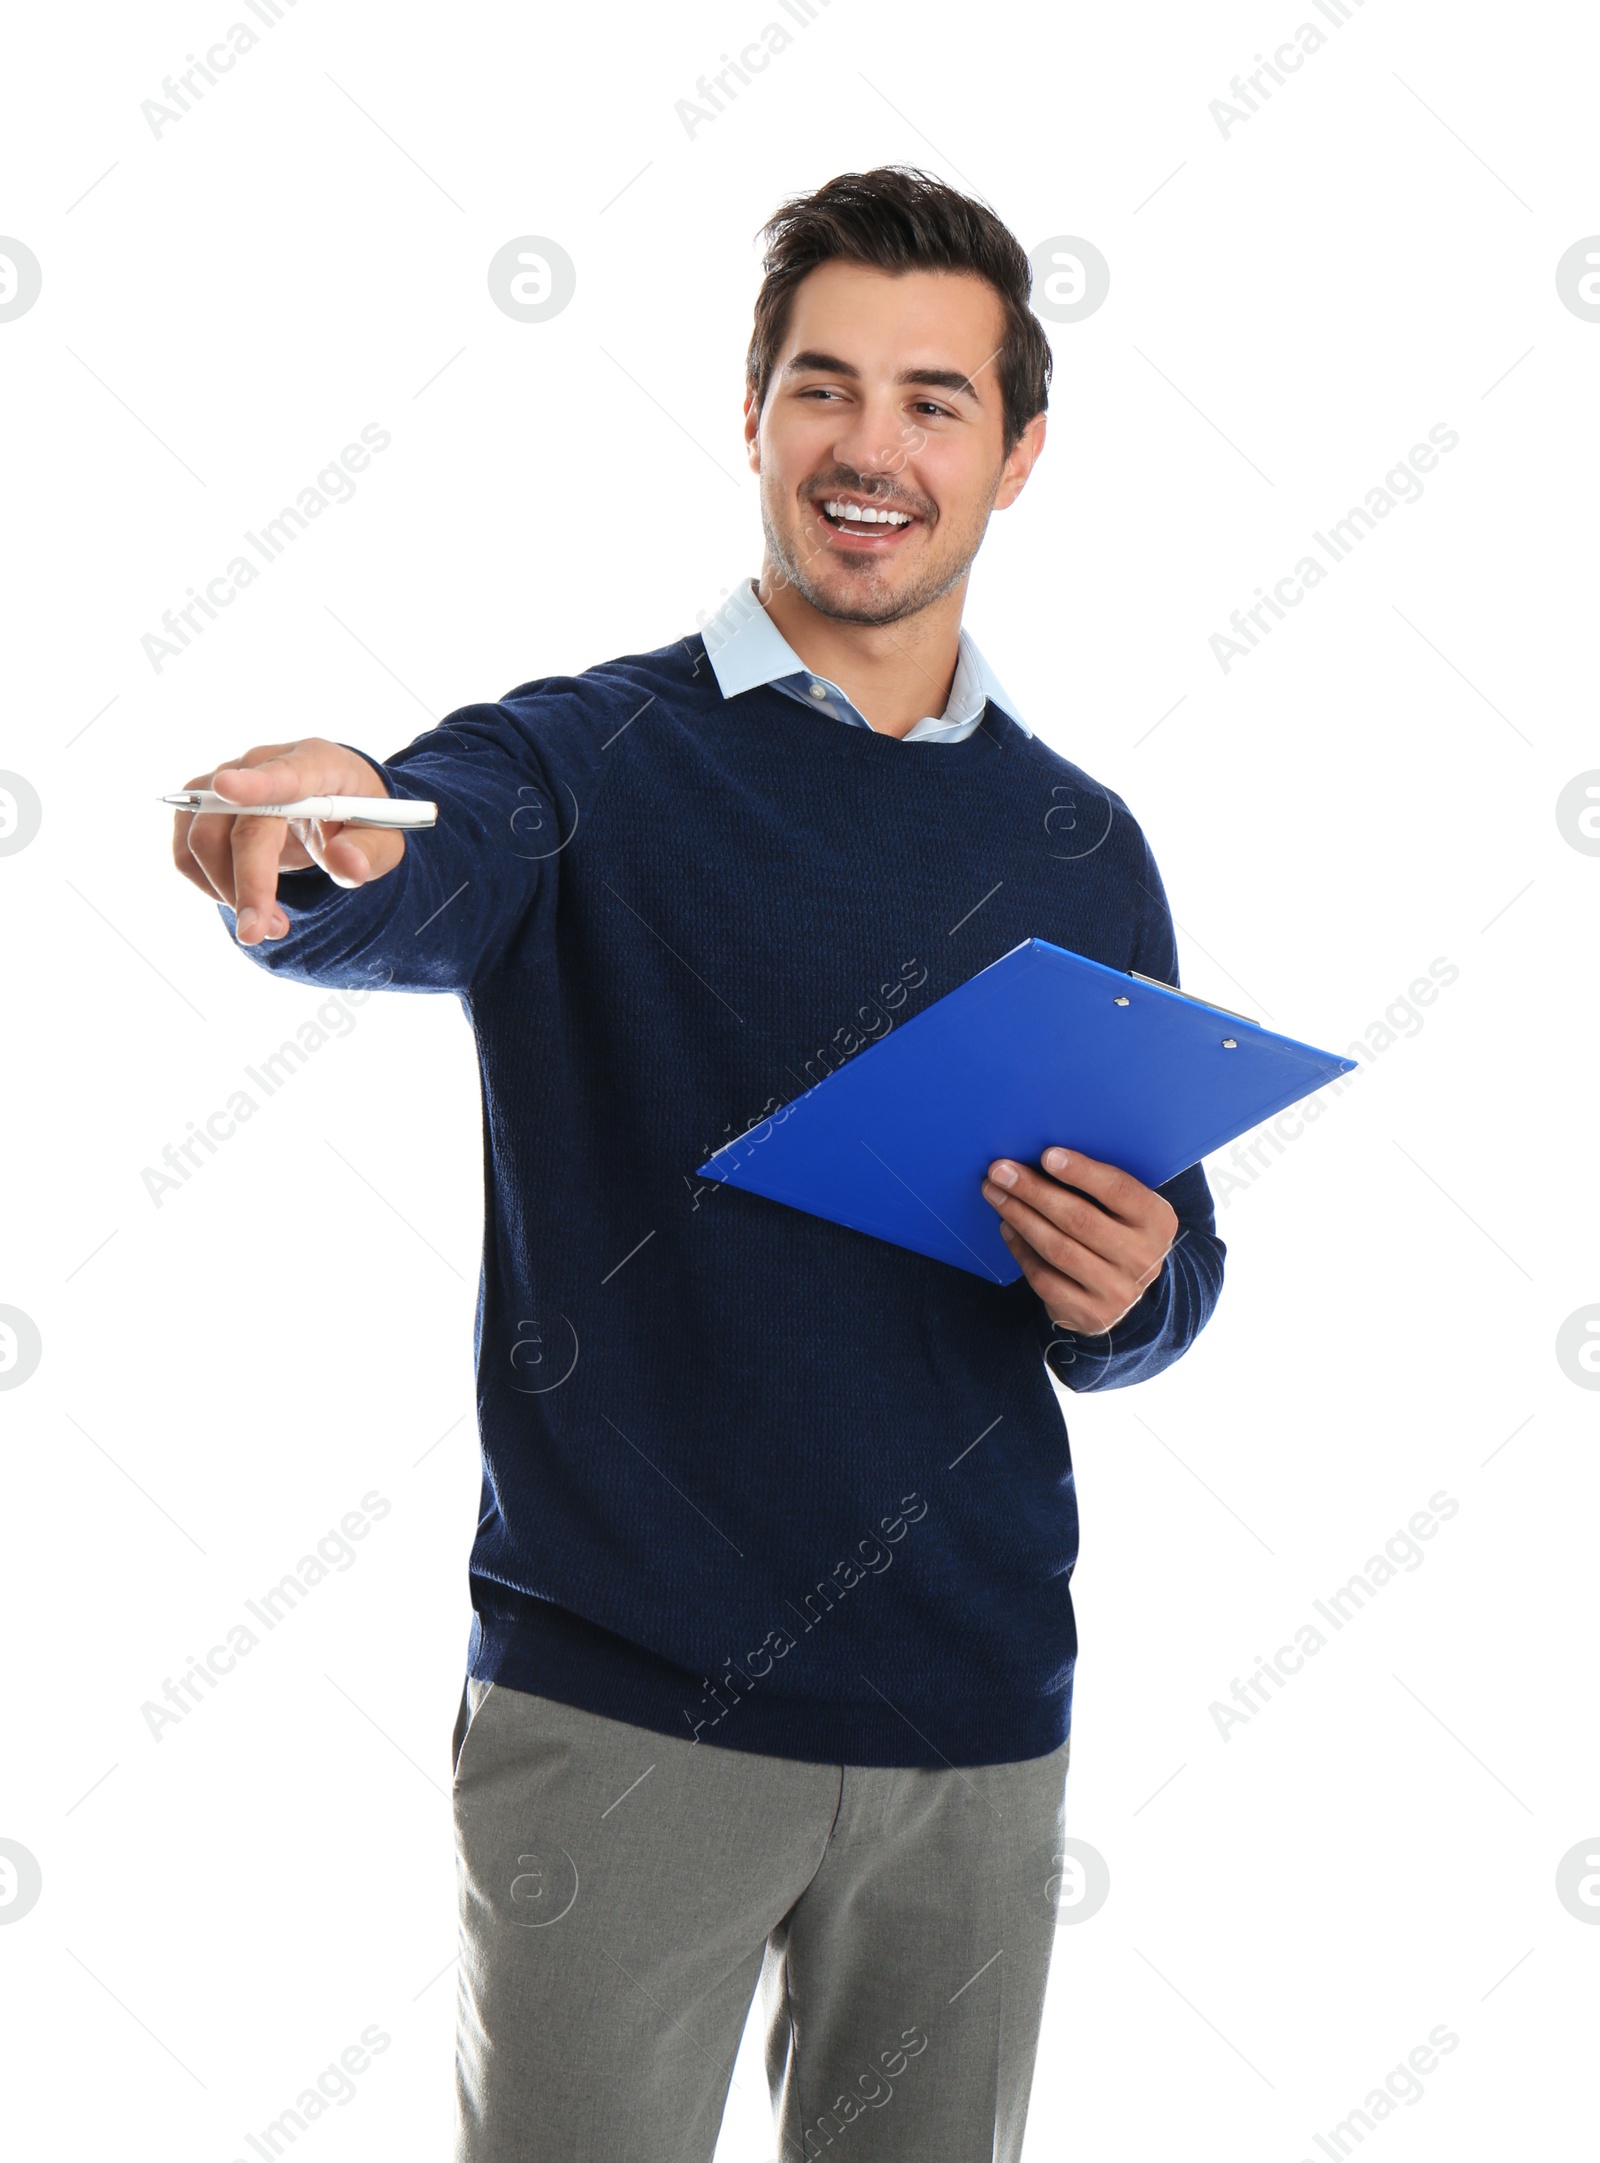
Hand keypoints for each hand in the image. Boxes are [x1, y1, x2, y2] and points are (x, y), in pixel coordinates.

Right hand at [171, 738, 401, 944]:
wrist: (333, 802)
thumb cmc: (360, 818)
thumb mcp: (384, 838)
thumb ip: (369, 852)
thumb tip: (346, 866)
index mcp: (316, 763)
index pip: (285, 773)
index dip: (256, 782)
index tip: (229, 788)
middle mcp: (262, 763)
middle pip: (237, 825)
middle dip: (246, 883)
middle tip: (264, 932)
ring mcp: (224, 780)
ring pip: (200, 841)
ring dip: (227, 891)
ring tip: (267, 921)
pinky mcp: (201, 804)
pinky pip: (185, 851)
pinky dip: (209, 884)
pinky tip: (242, 896)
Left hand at [981, 1145, 1177, 1332]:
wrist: (1130, 1298)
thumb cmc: (1119, 1235)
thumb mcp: (1127, 1210)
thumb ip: (1099, 1188)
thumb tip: (1043, 1158)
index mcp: (1157, 1221)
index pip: (1119, 1190)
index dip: (1082, 1172)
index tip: (1047, 1155)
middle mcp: (1142, 1257)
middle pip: (1080, 1219)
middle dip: (1034, 1191)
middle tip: (1001, 1171)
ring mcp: (1117, 1290)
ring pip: (1058, 1249)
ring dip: (1020, 1217)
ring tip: (995, 1193)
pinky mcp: (1091, 1314)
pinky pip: (1045, 1278)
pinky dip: (1021, 1250)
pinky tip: (1007, 1228)